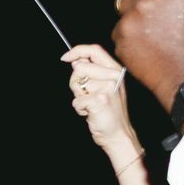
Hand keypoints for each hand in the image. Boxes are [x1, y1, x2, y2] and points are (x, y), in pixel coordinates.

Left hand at [63, 42, 141, 163]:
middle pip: (80, 67)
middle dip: (75, 82)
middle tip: (86, 95)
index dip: (77, 51)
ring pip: (77, 84)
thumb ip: (92, 72)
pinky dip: (79, 109)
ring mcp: (108, 88)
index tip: (65, 58)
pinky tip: (91, 113)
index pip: (94, 50)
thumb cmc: (108, 111)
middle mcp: (113, 76)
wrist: (118, 134)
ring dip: (79, 97)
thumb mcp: (104, 87)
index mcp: (115, 70)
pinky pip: (76, 101)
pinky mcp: (100, 100)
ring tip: (91, 105)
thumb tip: (76, 60)